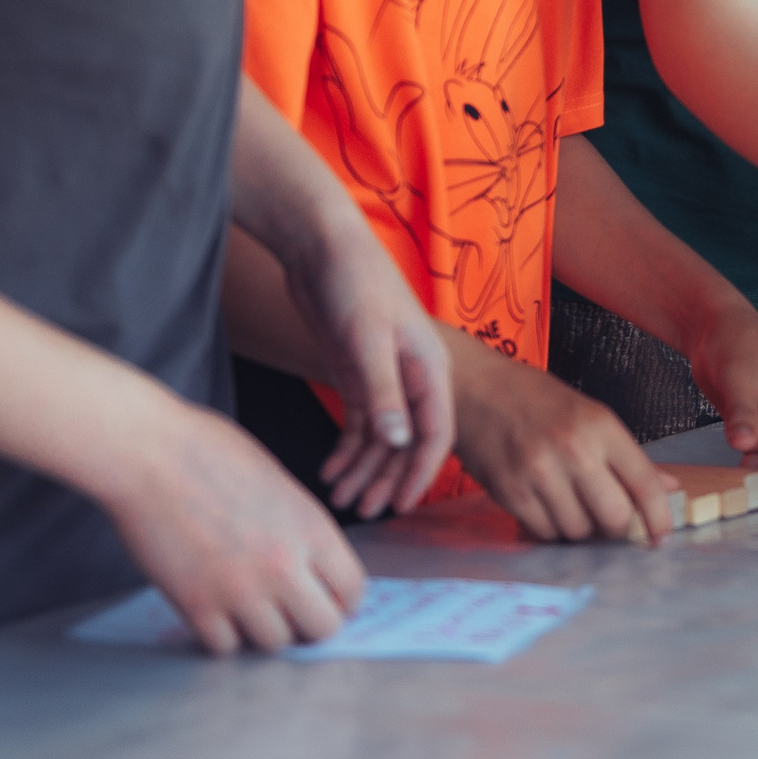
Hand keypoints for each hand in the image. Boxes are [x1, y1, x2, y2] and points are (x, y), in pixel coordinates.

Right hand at [100, 401, 365, 653]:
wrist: (148, 454)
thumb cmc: (208, 451)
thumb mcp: (278, 482)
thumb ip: (299, 528)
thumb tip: (309, 563)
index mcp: (311, 528)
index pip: (352, 590)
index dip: (342, 600)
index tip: (328, 599)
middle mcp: (283, 564)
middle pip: (322, 627)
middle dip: (310, 624)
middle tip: (292, 611)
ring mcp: (239, 589)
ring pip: (274, 644)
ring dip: (265, 630)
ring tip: (250, 608)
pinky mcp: (195, 604)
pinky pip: (224, 646)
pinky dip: (223, 635)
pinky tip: (217, 611)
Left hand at [273, 217, 453, 519]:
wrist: (323, 246)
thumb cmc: (354, 283)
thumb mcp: (366, 339)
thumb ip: (383, 392)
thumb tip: (399, 443)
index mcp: (428, 368)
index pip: (434, 433)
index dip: (419, 472)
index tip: (399, 505)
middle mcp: (412, 377)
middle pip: (407, 441)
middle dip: (386, 478)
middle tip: (361, 512)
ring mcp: (385, 376)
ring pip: (382, 436)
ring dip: (363, 468)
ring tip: (339, 498)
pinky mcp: (358, 372)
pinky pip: (359, 421)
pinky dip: (346, 447)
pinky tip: (329, 469)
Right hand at [450, 345, 672, 543]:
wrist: (475, 388)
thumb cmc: (536, 400)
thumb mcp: (590, 414)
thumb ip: (627, 456)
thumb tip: (669, 487)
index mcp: (601, 426)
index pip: (644, 483)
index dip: (659, 517)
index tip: (661, 537)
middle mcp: (574, 450)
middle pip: (613, 518)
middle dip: (615, 527)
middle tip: (607, 519)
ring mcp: (539, 473)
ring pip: (578, 531)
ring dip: (579, 528)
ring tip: (570, 504)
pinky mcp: (510, 492)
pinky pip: (543, 532)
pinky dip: (550, 528)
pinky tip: (546, 506)